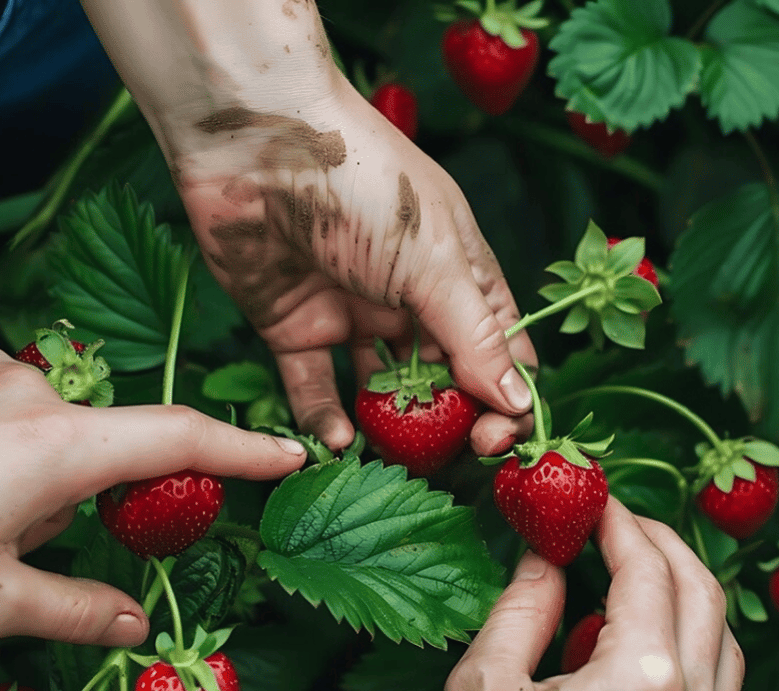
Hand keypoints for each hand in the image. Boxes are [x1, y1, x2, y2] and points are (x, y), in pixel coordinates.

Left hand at [0, 348, 306, 644]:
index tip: (291, 452)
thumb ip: (78, 609)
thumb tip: (135, 626)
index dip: (243, 448)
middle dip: (75, 500)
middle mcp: (32, 387)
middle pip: (96, 446)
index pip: (178, 437)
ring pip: (41, 429)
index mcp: (59, 445)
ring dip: (26, 477)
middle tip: (4, 549)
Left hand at [173, 81, 537, 455]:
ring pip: (378, 391)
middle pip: (441, 379)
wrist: (257, 144)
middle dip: (446, 423)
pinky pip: (314, 387)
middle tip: (441, 458)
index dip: (507, 399)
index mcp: (459, 273)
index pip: (500, 351)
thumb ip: (475, 339)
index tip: (496, 442)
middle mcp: (410, 298)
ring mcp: (352, 313)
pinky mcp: (293, 326)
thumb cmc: (365, 184)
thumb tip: (521, 404)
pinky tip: (337, 440)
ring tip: (389, 457)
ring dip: (387, 428)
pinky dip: (326, 419)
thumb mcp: (434, 264)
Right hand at [435, 498, 744, 690]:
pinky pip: (718, 687)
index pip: (646, 567)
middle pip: (705, 592)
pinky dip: (691, 642)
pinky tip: (637, 641)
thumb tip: (543, 552)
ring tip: (634, 567)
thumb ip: (521, 609)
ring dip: (687, 589)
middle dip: (662, 541)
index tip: (589, 494)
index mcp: (643, 680)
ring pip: (725, 640)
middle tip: (617, 517)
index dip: (617, 520)